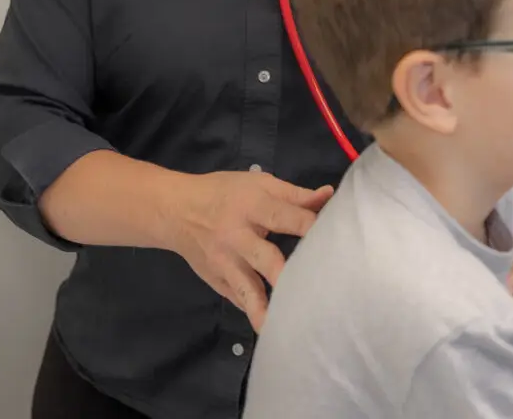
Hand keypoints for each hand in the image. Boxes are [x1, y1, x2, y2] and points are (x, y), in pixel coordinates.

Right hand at [168, 170, 332, 331]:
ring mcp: (225, 265)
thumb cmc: (225, 193)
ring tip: (291, 328)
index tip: (336, 238)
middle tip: (320, 289)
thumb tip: (329, 196)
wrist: (177, 211)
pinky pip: (240, 301)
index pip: (285, 218)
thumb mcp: (258, 184)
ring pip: (248, 291)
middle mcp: (236, 238)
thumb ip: (295, 194)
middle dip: (291, 275)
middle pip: (267, 260)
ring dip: (268, 310)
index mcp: (251, 206)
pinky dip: (256, 312)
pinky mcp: (218, 283)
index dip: (310, 227)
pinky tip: (276, 327)